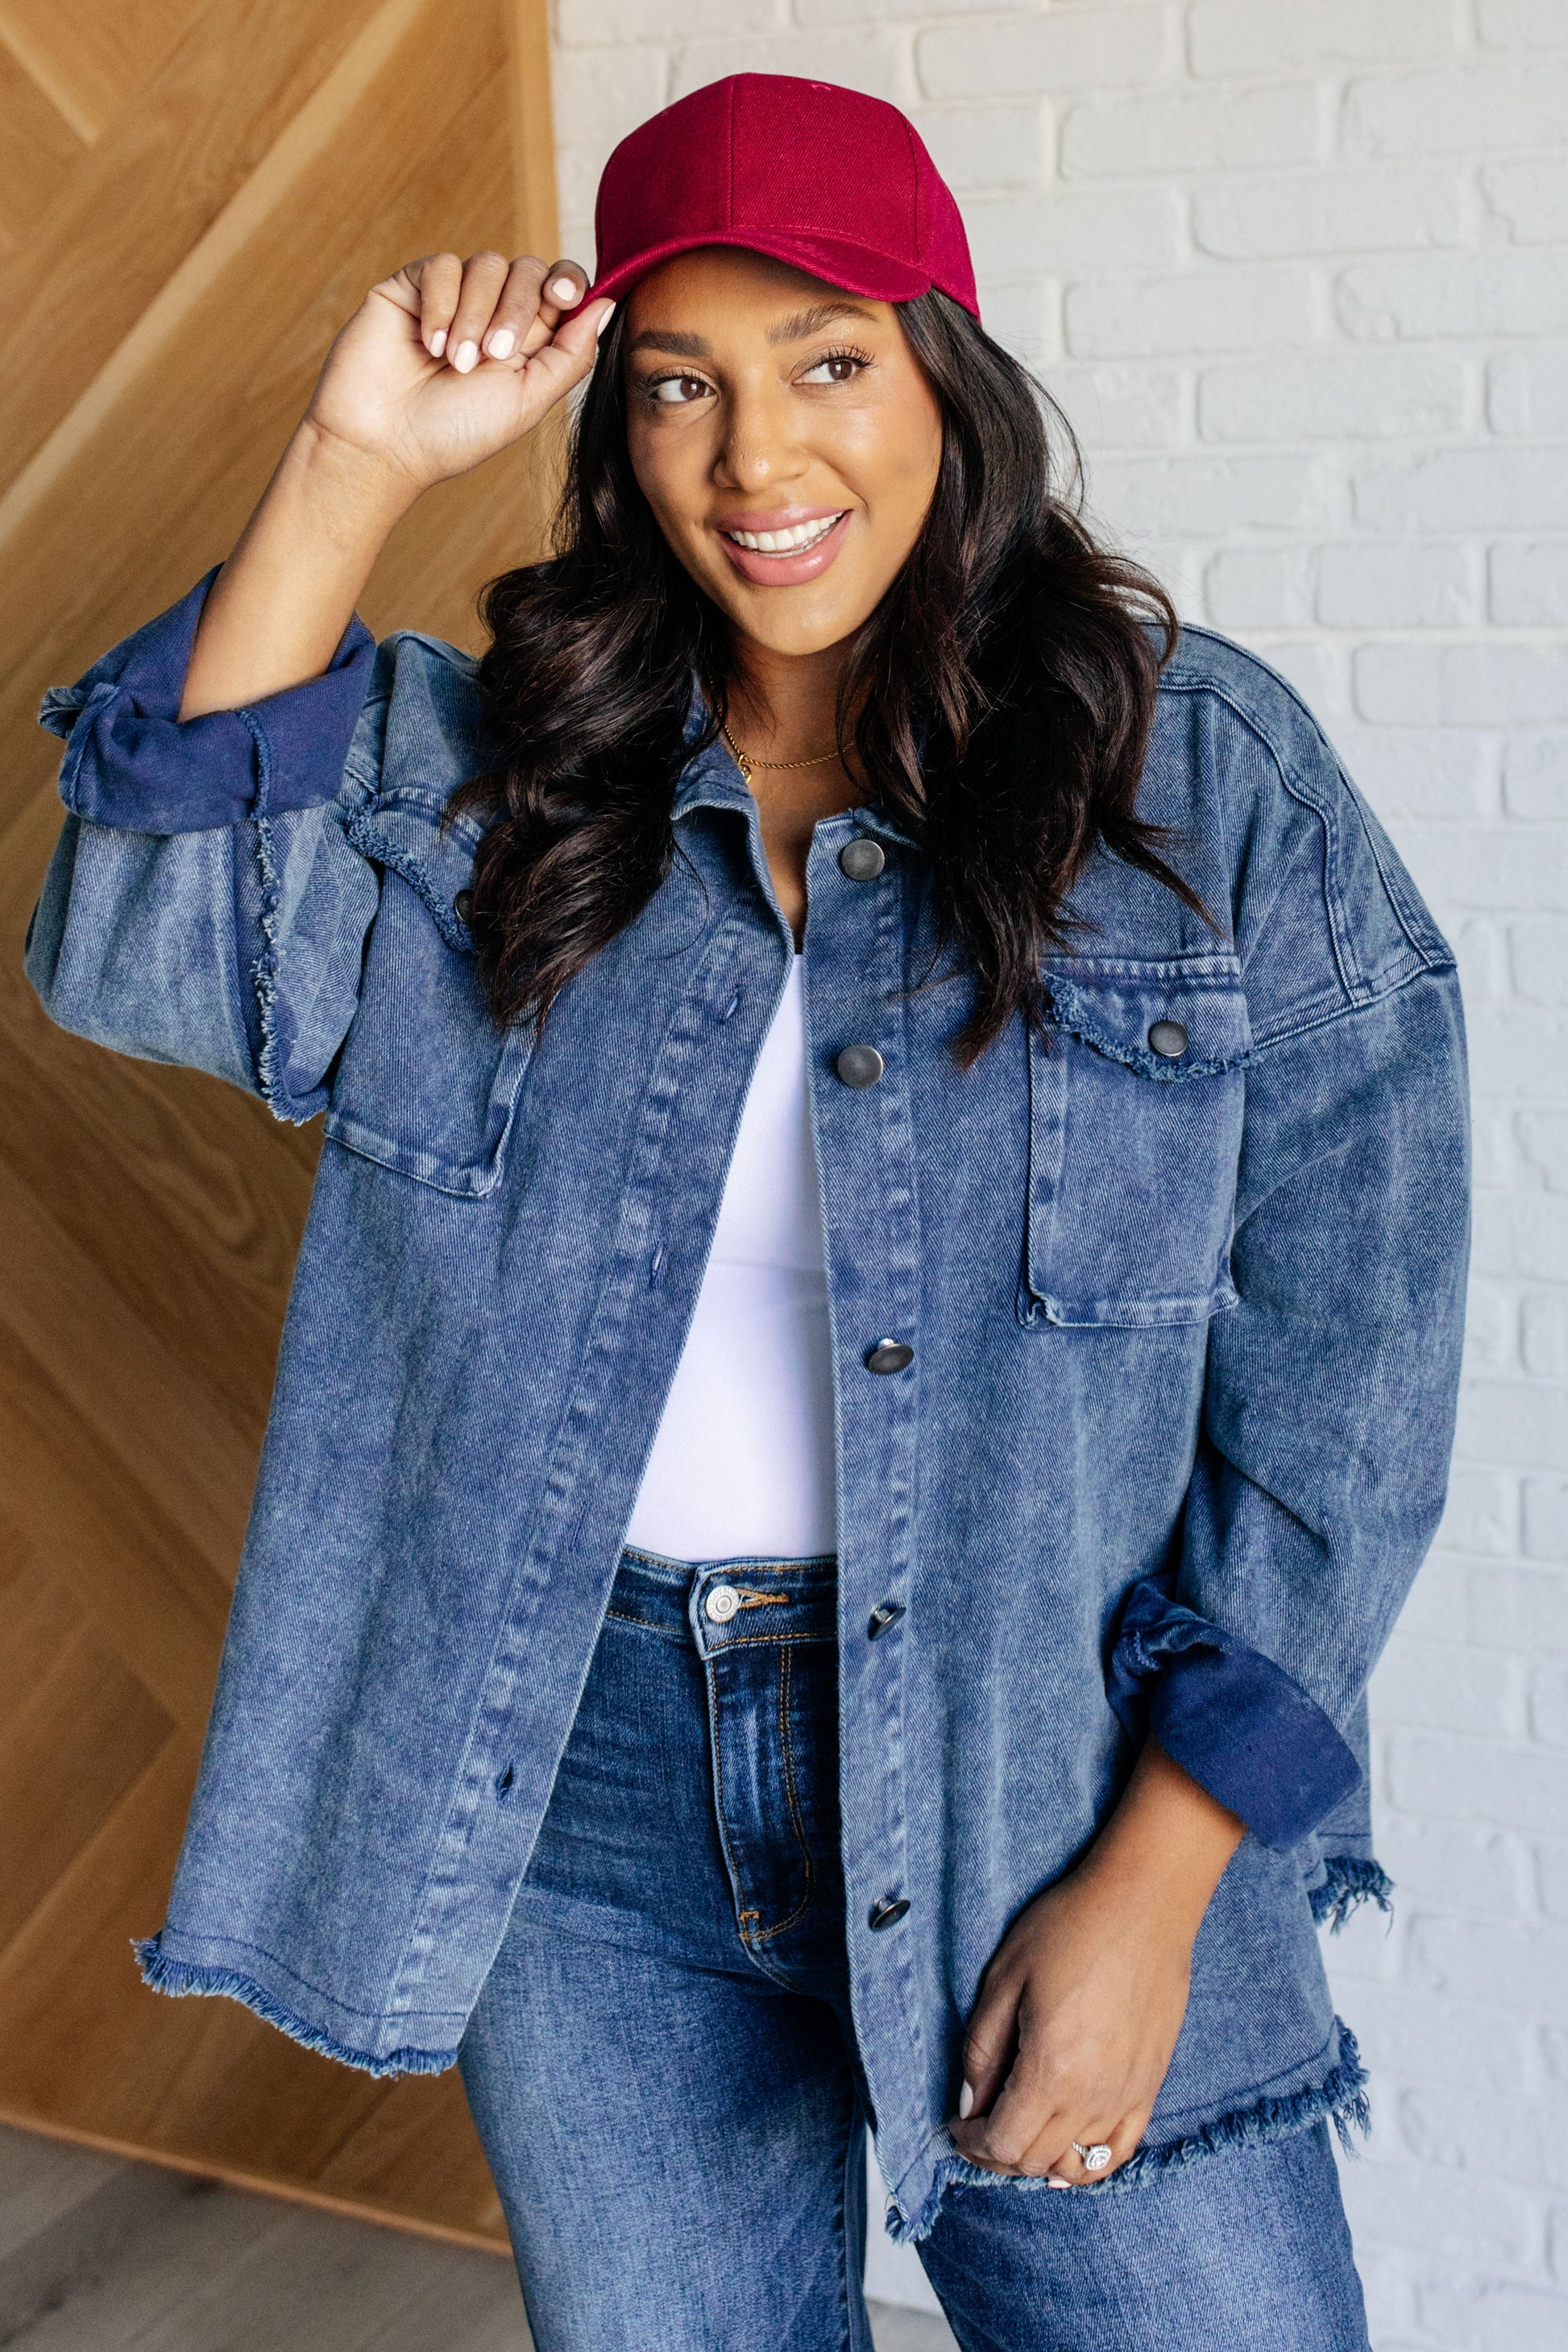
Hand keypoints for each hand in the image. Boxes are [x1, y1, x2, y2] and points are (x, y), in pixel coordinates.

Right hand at [304, 251, 613, 496]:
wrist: (383, 443)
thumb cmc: (454, 434)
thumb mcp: (528, 401)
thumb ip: (570, 355)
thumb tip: (607, 304)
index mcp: (528, 344)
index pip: (561, 290)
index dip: (568, 283)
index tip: (562, 297)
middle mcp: (493, 315)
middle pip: (529, 270)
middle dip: (518, 309)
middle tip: (493, 354)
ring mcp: (453, 298)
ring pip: (487, 264)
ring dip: (476, 314)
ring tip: (455, 362)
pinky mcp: (412, 287)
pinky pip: (443, 265)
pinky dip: (441, 304)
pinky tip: (428, 343)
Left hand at [948, 1740, 1242, 2186]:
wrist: (1143, 1904)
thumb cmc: (1071, 1927)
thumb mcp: (1004, 1978)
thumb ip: (982, 2050)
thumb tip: (969, 2103)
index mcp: (1052, 2068)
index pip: (1005, 2143)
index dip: (972, 2142)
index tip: (958, 2124)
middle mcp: (1093, 2095)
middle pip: (1036, 2160)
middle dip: (997, 2152)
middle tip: (978, 2123)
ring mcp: (1127, 2095)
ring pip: (1075, 2166)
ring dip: (1038, 2159)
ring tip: (1018, 2130)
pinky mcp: (1150, 2086)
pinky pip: (1118, 2152)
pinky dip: (1087, 2163)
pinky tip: (1066, 2148)